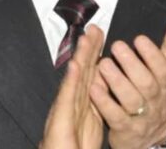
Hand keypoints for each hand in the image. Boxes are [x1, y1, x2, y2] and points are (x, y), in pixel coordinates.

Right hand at [40, 25, 105, 148]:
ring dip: (80, 57)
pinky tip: (75, 65)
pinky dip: (71, 80)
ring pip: (75, 79)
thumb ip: (98, 105)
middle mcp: (71, 102)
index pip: (89, 73)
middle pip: (82, 71)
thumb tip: (106, 87)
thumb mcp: (91, 125)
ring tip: (85, 38)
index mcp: (81, 102)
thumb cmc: (74, 147)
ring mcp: (65, 109)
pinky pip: (68, 98)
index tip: (100, 35)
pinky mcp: (60, 119)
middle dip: (89, 48)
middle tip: (95, 28)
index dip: (94, 53)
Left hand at [90, 21, 165, 148]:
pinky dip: (104, 103)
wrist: (154, 137)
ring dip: (117, 81)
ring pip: (131, 100)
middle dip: (132, 64)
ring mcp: (141, 118)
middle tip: (117, 46)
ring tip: (103, 64)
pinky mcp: (125, 130)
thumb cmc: (158, 97)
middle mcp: (156, 102)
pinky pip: (115, 117)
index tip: (139, 39)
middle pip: (147, 84)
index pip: (164, 70)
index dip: (153, 55)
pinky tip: (94, 87)